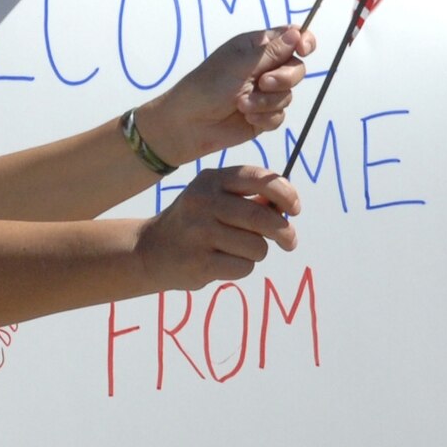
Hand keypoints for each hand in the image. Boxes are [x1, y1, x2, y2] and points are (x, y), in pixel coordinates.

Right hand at [135, 165, 299, 290]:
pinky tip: (223, 262)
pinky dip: (242, 267)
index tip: (294, 209)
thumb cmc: (194, 222)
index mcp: (211, 179)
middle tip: (290, 242)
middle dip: (284, 232)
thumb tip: (286, 206)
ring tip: (238, 250)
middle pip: (263, 218)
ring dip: (257, 252)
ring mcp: (200, 232)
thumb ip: (248, 198)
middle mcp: (204, 202)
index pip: (258, 178)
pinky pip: (244, 267)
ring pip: (257, 246)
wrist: (151, 250)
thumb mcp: (213, 197)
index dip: (285, 193)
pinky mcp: (200, 262)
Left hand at [136, 26, 314, 165]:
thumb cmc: (208, 86)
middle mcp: (264, 67)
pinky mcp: (264, 115)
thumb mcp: (239, 64)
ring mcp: (265, 93)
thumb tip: (298, 32)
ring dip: (266, 101)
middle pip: (296, 68)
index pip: (291, 37)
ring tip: (242, 104)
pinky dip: (265, 118)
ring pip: (288, 95)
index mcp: (257, 47)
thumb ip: (271, 51)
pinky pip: (280, 116)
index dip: (304, 41)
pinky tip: (247, 118)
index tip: (304, 50)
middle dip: (283, 78)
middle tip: (262, 83)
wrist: (189, 124)